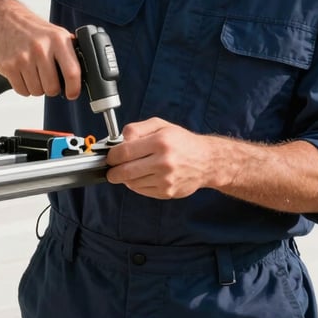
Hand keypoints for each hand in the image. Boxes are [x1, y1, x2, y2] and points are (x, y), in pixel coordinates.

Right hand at [0, 4, 80, 99]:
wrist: (5, 20)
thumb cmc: (33, 29)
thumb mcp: (57, 34)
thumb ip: (70, 51)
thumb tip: (84, 71)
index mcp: (58, 40)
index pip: (72, 72)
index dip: (74, 88)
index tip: (72, 93)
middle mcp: (41, 48)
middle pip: (52, 87)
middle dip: (52, 88)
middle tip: (49, 80)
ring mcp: (23, 58)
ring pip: (37, 91)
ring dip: (37, 88)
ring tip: (35, 74)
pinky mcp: (9, 66)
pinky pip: (22, 90)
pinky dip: (24, 88)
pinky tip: (24, 75)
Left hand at [105, 118, 220, 198]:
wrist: (207, 160)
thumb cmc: (182, 141)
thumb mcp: (161, 125)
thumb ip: (138, 128)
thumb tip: (120, 139)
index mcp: (161, 142)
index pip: (124, 152)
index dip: (112, 156)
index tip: (110, 157)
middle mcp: (164, 161)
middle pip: (125, 171)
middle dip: (113, 171)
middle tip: (112, 169)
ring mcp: (166, 179)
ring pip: (131, 183)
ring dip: (126, 178)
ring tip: (131, 170)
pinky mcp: (167, 192)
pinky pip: (141, 190)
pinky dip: (137, 184)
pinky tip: (143, 176)